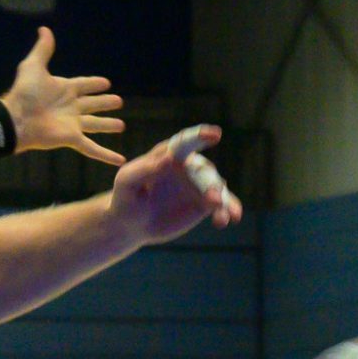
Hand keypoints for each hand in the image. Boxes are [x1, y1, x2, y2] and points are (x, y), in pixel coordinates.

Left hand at [0, 27, 126, 165]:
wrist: (16, 119)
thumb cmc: (23, 93)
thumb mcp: (33, 66)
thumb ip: (43, 50)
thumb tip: (44, 29)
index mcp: (65, 89)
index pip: (84, 85)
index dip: (95, 83)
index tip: (106, 83)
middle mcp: (71, 107)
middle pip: (93, 104)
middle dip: (105, 103)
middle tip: (118, 101)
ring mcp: (73, 124)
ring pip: (96, 124)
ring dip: (108, 125)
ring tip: (121, 125)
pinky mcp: (72, 138)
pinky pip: (93, 148)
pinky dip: (106, 155)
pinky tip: (119, 160)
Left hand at [106, 124, 242, 244]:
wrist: (132, 224)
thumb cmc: (126, 197)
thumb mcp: (127, 182)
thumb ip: (145, 169)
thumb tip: (170, 159)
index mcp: (170, 153)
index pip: (186, 142)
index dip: (200, 136)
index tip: (214, 135)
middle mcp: (190, 165)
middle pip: (204, 170)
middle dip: (210, 183)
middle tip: (212, 199)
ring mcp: (200, 184)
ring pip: (217, 187)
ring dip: (222, 199)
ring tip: (222, 216)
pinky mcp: (206, 203)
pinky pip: (222, 203)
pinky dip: (229, 209)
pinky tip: (231, 218)